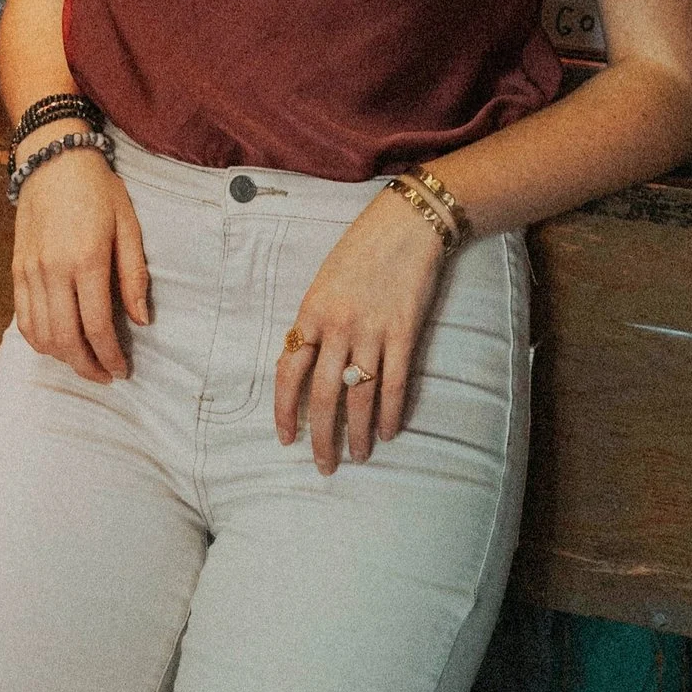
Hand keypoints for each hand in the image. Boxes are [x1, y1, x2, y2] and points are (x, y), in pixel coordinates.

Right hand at [13, 147, 151, 383]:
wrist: (54, 159)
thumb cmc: (98, 190)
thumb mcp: (128, 226)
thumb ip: (134, 276)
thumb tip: (141, 321)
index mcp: (86, 259)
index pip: (96, 326)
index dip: (110, 356)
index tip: (123, 370)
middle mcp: (53, 270)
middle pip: (65, 339)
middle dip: (87, 366)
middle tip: (106, 376)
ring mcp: (30, 271)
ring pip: (41, 335)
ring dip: (63, 358)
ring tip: (85, 362)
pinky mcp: (17, 269)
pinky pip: (23, 318)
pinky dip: (39, 341)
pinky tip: (58, 344)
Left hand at [276, 190, 450, 472]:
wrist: (405, 224)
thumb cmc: (360, 250)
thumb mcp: (323, 283)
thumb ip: (315, 324)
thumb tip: (306, 366)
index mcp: (311, 313)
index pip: (289, 373)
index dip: (285, 411)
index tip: (286, 439)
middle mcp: (338, 327)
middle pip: (324, 395)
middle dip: (322, 437)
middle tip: (324, 466)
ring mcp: (372, 331)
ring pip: (360, 396)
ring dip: (357, 433)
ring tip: (357, 456)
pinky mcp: (404, 332)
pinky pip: (395, 383)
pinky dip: (390, 412)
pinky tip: (387, 433)